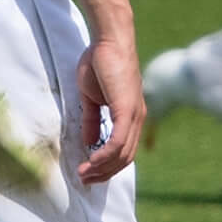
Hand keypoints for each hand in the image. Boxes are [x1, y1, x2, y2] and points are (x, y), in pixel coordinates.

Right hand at [76, 37, 144, 182]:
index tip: (88, 172)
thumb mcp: (92, 97)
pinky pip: (118, 141)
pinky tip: (92, 162)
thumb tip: (90, 143)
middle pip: (125, 158)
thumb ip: (93, 121)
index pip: (124, 150)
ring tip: (84, 175)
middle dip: (104, 173)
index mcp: (131, 115)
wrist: (109, 41)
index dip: (107, 165)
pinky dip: (105, 155)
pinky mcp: (127, 110)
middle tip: (84, 180)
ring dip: (103, 168)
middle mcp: (137, 118)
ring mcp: (134, 115)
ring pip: (123, 154)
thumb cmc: (100, 63)